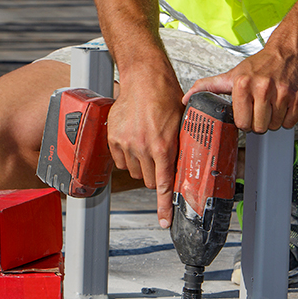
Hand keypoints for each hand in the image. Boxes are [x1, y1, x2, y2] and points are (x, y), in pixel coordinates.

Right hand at [105, 76, 183, 228]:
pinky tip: (134, 141)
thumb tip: (184, 166)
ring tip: (146, 144)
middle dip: (155, 175)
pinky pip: (119, 161)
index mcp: (162, 145)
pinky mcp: (113, 138)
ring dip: (140, 165)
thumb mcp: (181, 123)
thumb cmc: (165, 95)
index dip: (163, 206)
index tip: (164, 221)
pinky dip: (126, 156)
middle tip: (160, 160)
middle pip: (147, 181)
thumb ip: (180, 147)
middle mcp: (142, 147)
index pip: (163, 184)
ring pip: (133, 171)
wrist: (144, 77)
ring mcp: (125, 143)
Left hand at [184, 47, 297, 133]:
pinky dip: (286, 118)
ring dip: (272, 120)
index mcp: (243, 84)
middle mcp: (263, 88)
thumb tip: (186, 99)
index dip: (243, 121)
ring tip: (271, 104)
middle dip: (257, 122)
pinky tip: (282, 105)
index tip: (245, 112)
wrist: (288, 52)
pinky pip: (290, 123)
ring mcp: (283, 94)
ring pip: (275, 127)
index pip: (241, 123)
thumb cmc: (259, 65)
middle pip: (258, 128)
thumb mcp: (231, 75)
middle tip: (259, 109)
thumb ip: (207, 87)